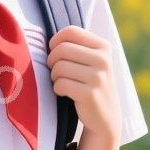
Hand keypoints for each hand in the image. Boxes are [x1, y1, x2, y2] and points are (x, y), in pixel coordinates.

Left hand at [48, 25, 120, 144]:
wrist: (105, 117)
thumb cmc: (90, 84)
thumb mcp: (91, 61)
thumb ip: (75, 46)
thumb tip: (44, 37)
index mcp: (103, 47)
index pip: (70, 31)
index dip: (55, 41)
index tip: (56, 54)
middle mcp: (103, 60)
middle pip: (61, 49)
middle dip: (52, 61)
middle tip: (57, 72)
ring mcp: (98, 77)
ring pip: (59, 67)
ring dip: (54, 77)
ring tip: (63, 83)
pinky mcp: (90, 94)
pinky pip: (60, 84)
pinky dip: (57, 89)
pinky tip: (66, 93)